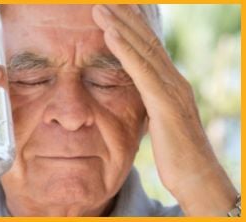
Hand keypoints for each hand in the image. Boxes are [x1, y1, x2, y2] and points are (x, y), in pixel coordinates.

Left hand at [92, 4, 236, 215]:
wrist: (197, 180)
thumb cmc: (177, 155)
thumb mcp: (159, 122)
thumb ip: (149, 103)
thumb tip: (136, 94)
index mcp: (170, 84)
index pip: (149, 48)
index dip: (131, 26)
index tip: (114, 9)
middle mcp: (174, 81)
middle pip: (146, 41)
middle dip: (124, 17)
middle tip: (104, 0)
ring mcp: (172, 90)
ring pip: (143, 50)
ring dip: (120, 26)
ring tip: (99, 8)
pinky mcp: (166, 105)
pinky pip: (142, 72)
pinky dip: (125, 50)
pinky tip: (110, 34)